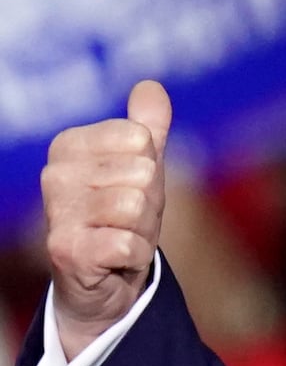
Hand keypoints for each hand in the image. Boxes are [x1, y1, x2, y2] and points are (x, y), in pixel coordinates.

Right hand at [41, 81, 169, 359]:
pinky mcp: (66, 251)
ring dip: (143, 230)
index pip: (141, 139)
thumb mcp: (142, 165)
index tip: (131, 187)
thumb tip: (150, 86)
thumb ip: (148, 125)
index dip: (150, 168)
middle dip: (150, 202)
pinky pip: (131, 244)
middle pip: (143, 173)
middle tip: (129, 219)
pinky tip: (115, 260)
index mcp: (69, 145)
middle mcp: (54, 175)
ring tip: (121, 236)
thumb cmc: (122, 215)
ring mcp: (57, 213)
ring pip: (138, 207)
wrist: (102, 279)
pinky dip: (135, 256)